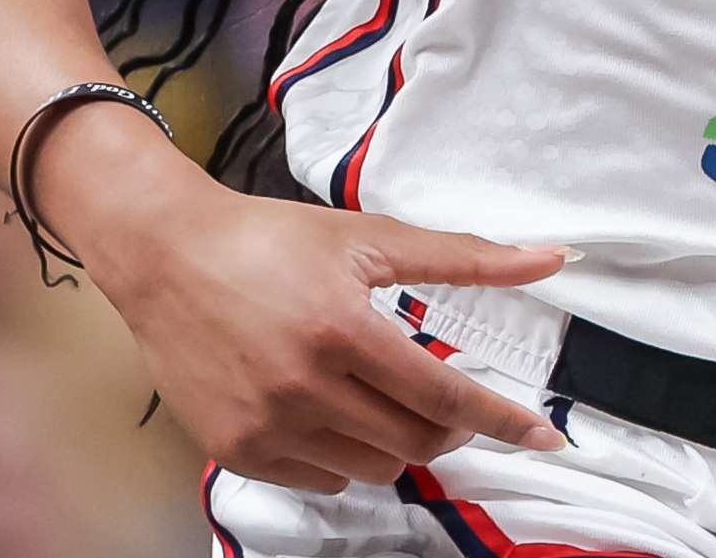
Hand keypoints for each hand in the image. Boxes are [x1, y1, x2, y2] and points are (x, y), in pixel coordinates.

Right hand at [41, 113, 573, 491]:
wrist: (166, 256)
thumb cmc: (270, 240)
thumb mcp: (369, 237)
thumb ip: (463, 256)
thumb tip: (549, 258)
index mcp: (341, 329)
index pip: (443, 396)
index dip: (501, 420)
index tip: (546, 437)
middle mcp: (302, 386)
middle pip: (412, 441)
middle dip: (450, 429)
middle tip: (448, 402)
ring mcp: (265, 424)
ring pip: (372, 468)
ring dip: (398, 443)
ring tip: (383, 399)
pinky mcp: (234, 448)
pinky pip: (321, 478)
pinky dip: (346, 456)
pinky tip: (336, 415)